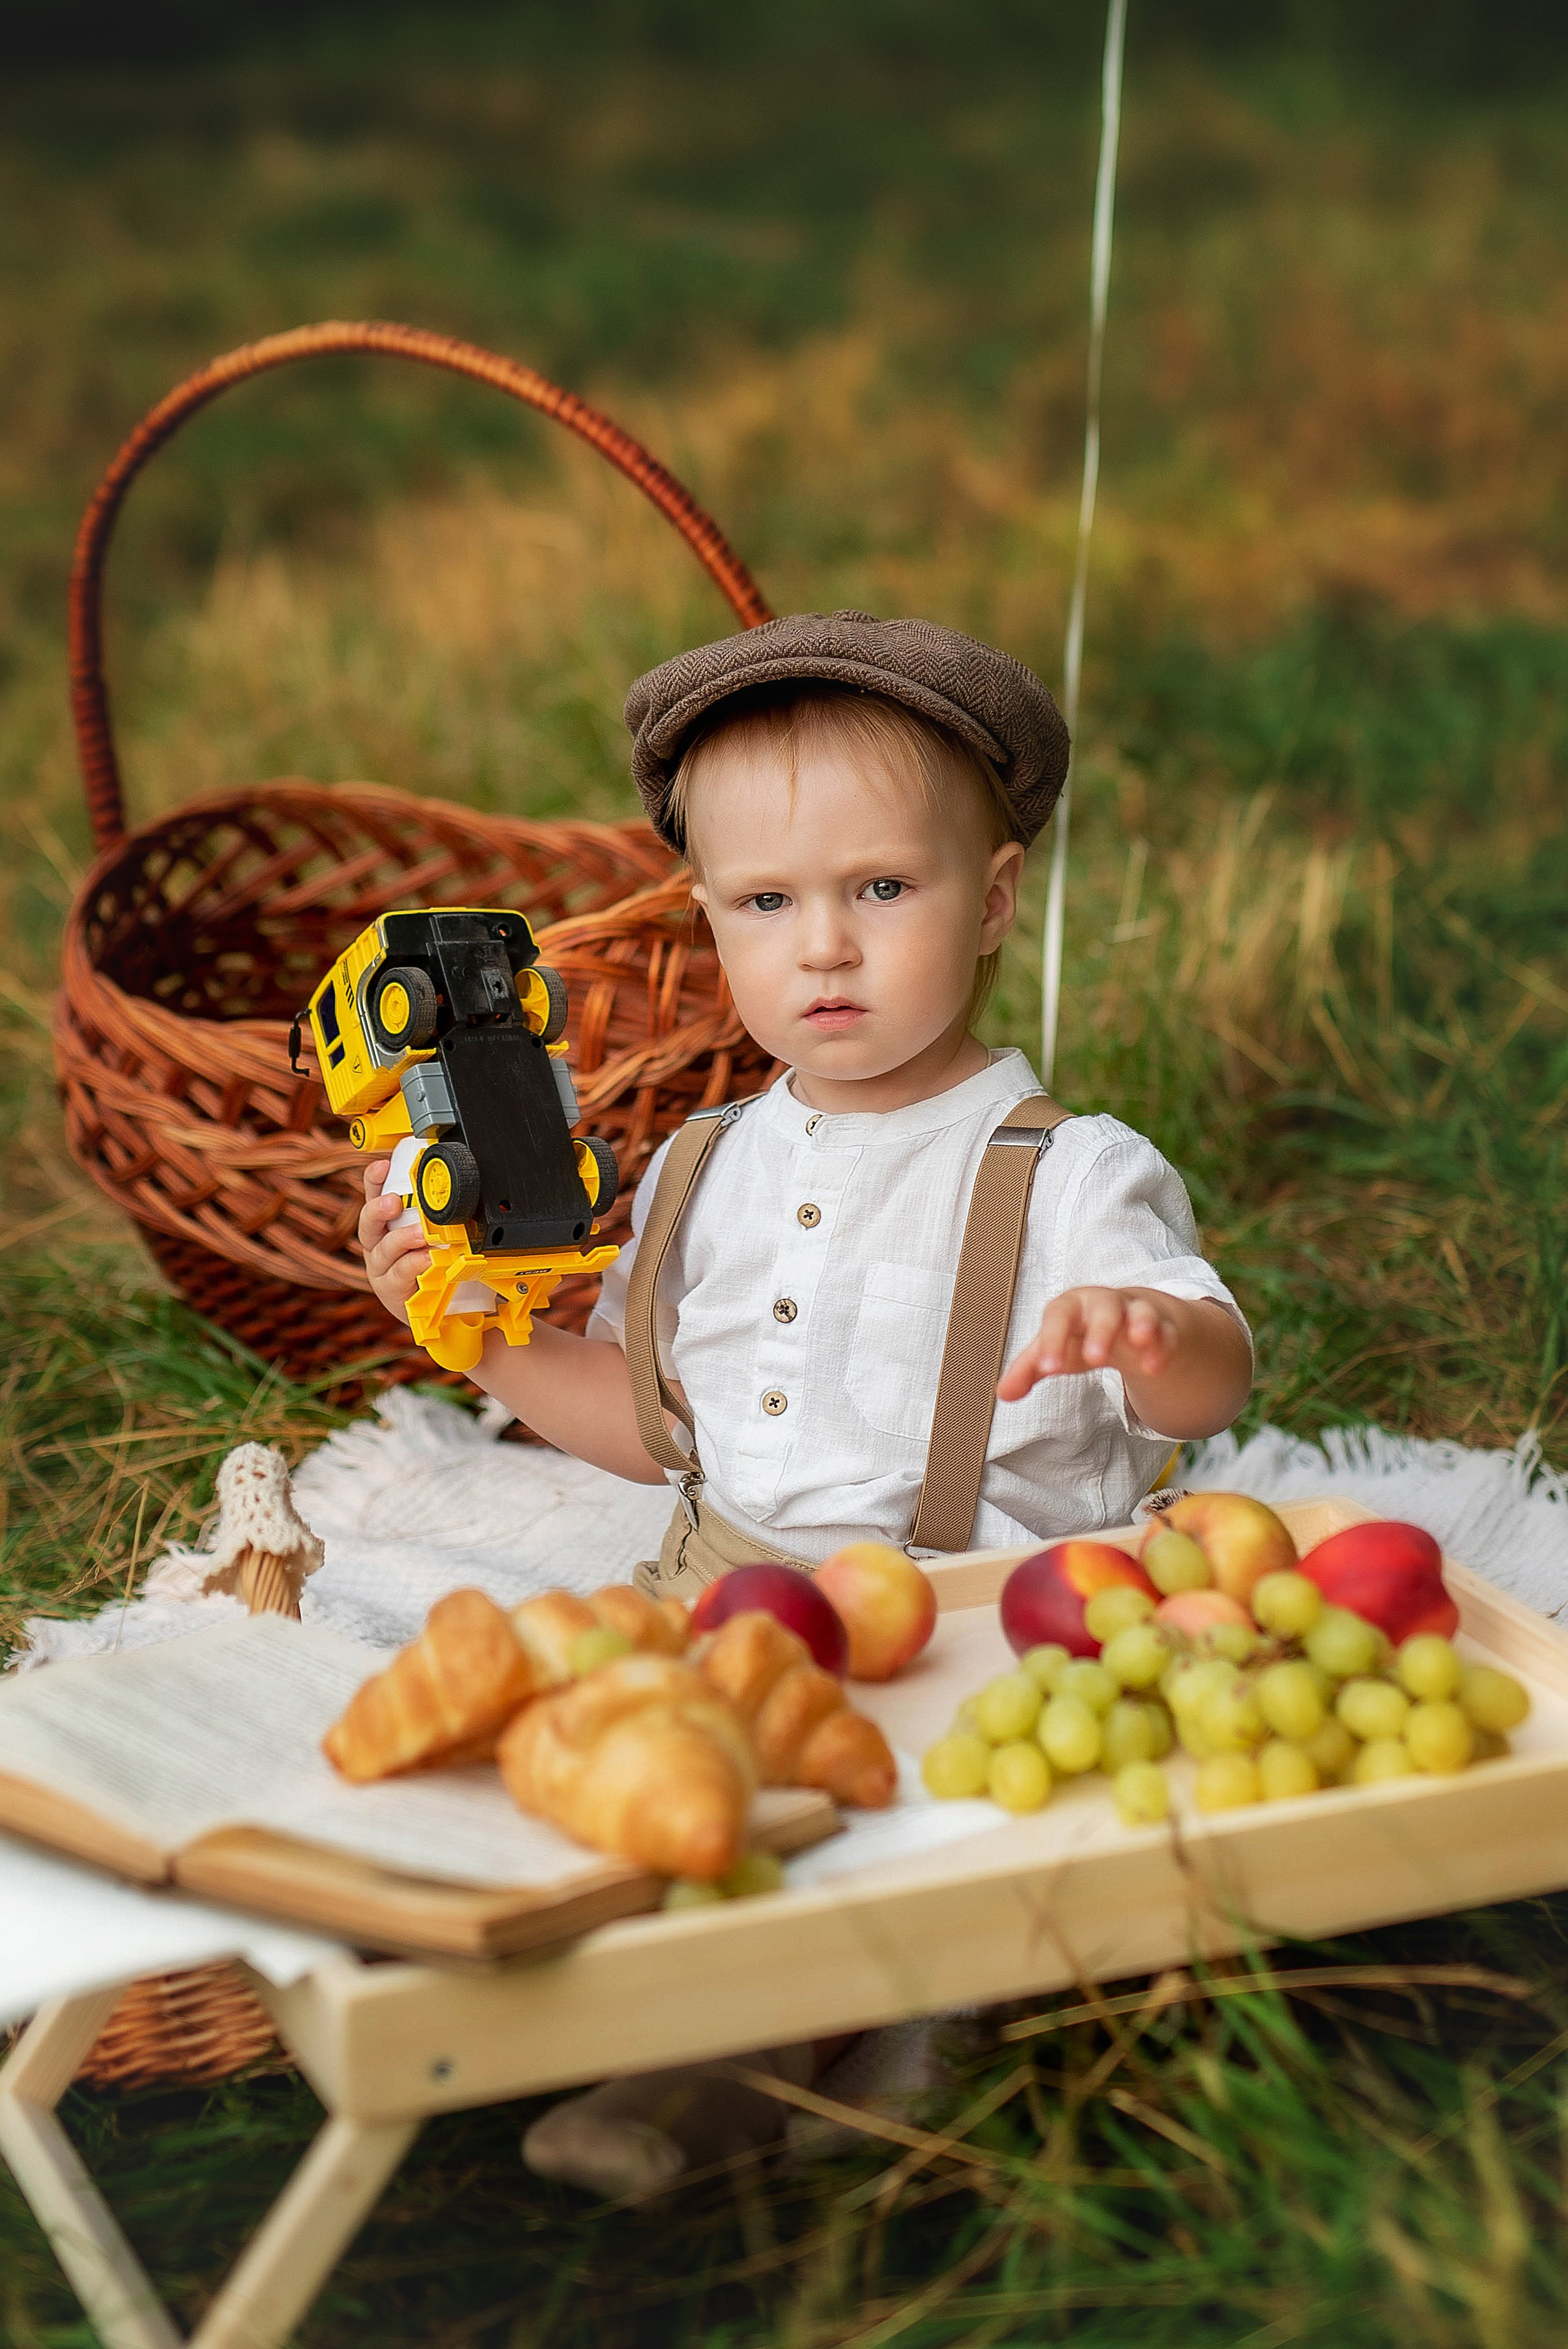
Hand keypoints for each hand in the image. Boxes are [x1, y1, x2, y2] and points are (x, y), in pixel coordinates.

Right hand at [356, 1158, 428, 1326]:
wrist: (440, 1306)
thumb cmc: (435, 1264)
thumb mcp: (433, 1234)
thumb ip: (438, 1216)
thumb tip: (460, 1189)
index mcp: (385, 1225)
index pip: (374, 1196)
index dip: (374, 1180)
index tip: (382, 1166)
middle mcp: (377, 1245)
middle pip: (368, 1223)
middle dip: (379, 1209)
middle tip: (394, 1202)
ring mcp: (381, 1269)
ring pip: (383, 1250)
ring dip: (402, 1239)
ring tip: (421, 1234)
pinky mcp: (391, 1290)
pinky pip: (400, 1273)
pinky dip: (414, 1264)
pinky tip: (427, 1259)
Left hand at [998, 1285, 1180, 1400]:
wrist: (1123, 1317)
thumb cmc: (1080, 1333)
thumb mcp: (1055, 1347)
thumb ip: (1029, 1369)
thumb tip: (1004, 1393)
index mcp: (1072, 1307)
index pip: (1059, 1316)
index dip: (1052, 1340)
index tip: (1047, 1369)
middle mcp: (1105, 1305)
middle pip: (1104, 1309)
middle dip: (1100, 1331)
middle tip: (1094, 1358)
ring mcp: (1136, 1314)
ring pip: (1141, 1313)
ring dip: (1141, 1326)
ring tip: (1139, 1344)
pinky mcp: (1162, 1328)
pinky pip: (1166, 1333)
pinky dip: (1162, 1346)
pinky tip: (1156, 1366)